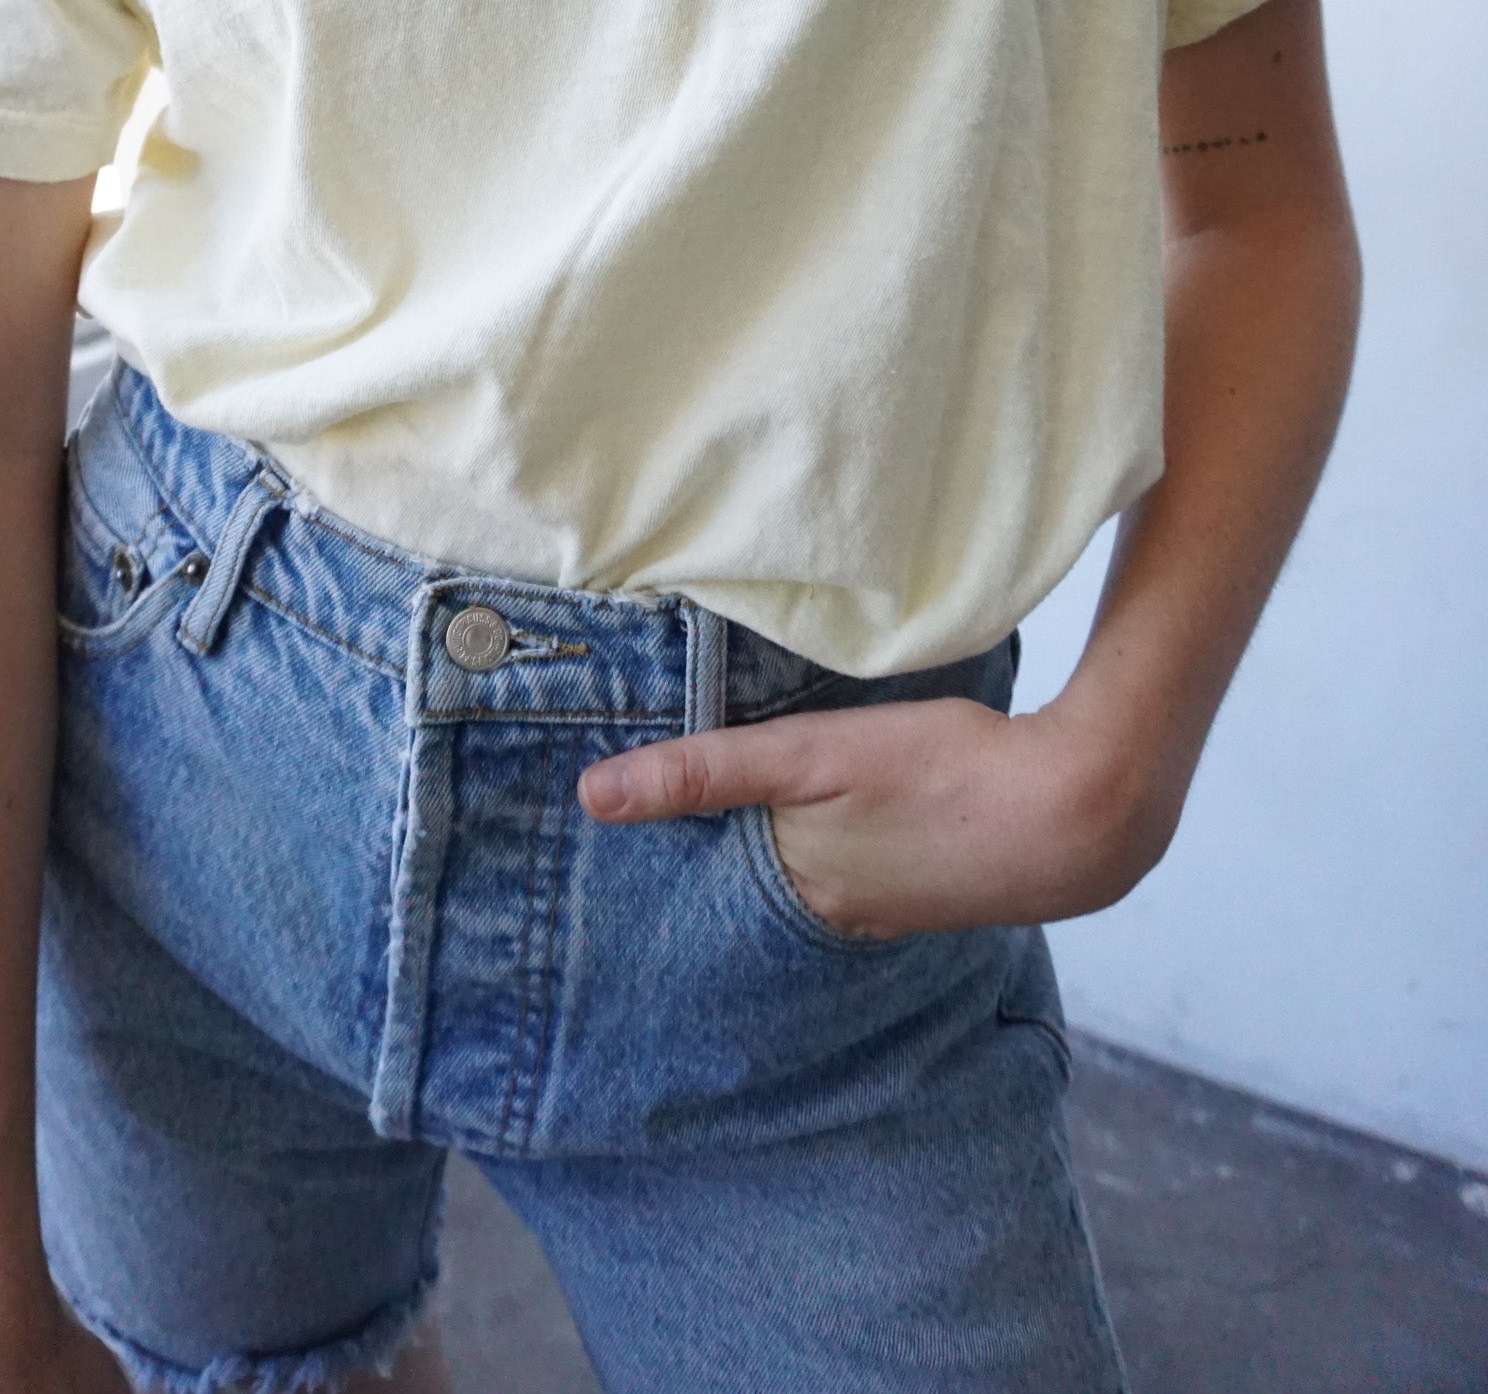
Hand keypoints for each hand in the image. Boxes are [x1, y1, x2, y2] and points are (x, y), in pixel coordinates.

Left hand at [576, 692, 1183, 939]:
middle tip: (659, 816)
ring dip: (779, 848)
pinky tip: (837, 821)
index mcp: (797, 891)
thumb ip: (706, 770)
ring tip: (738, 813)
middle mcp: (836, 916)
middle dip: (714, 854)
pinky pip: (860, 871)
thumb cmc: (942, 773)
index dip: (664, 848)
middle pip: (753, 880)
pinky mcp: (935, 886)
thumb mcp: (813, 755)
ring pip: (807, 875)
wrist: (1079, 810)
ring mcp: (891, 908)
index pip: (703, 876)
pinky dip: (835, 848)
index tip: (611, 826)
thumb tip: (591, 797)